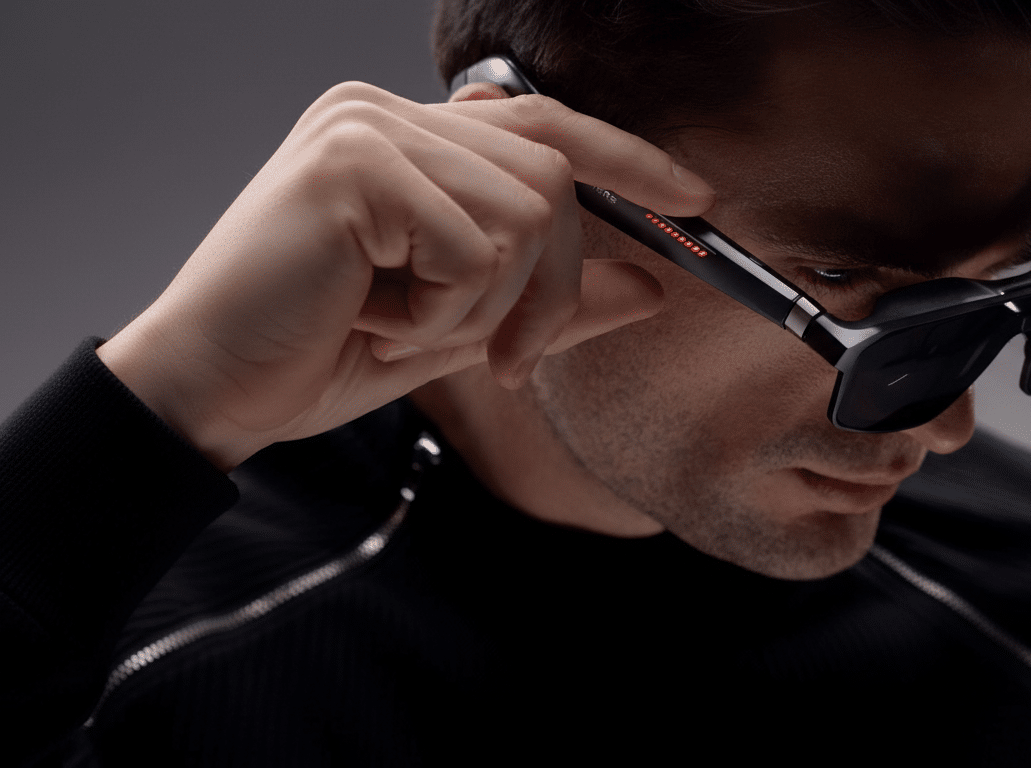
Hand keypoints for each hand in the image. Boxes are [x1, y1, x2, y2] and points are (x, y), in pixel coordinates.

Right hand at [96, 81, 714, 470]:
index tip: (694, 199)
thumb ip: (551, 301)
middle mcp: (385, 112)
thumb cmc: (317, 354)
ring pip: (525, 213)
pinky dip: (443, 313)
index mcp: (407, 135)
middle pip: (552, 174)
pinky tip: (374, 321)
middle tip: (507, 361)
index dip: (628, 157)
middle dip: (553, 286)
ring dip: (487, 306)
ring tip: (407, 330)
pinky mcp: (353, 164)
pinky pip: (473, 247)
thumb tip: (647, 285)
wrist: (210, 393)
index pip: (544, 123)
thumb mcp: (460, 331)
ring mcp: (366, 129)